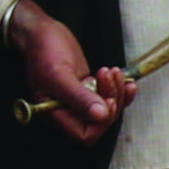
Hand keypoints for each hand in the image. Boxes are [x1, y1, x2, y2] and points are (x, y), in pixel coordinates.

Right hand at [7, 0, 134, 141]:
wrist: (42, 34)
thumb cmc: (43, 52)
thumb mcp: (59, 74)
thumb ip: (78, 97)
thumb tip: (100, 115)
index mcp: (55, 114)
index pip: (84, 135)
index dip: (100, 123)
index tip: (106, 100)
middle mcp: (68, 111)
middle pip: (100, 122)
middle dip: (111, 101)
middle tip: (108, 76)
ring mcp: (80, 101)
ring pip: (108, 109)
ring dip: (117, 92)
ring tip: (111, 71)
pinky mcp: (90, 89)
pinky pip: (110, 97)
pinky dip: (121, 90)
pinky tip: (126, 80)